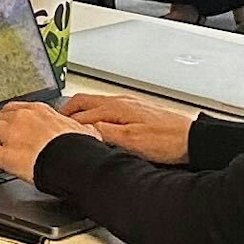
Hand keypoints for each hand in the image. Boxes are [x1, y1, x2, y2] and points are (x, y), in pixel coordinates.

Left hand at [0, 100, 83, 183]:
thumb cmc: (82, 149)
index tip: (6, 120)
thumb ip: (81, 128)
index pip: (17, 108)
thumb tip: (89, 130)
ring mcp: (11, 135)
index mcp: (40, 111)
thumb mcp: (84, 131)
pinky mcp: (5, 155)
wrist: (77, 163)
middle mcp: (22, 118)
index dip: (8, 115)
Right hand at [54, 89, 198, 164]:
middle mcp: (122, 102)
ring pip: (97, 103)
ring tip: (72, 121)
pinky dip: (96, 113)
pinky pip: (109, 107)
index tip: (52, 126)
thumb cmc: (166, 140)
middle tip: (54, 119)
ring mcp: (130, 105)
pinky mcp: (139, 111)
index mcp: (116, 107)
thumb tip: (83, 129)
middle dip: (67, 109)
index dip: (64, 119)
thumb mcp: (131, 142)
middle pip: (86, 101)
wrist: (192, 139)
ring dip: (82, 111)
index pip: (81, 111)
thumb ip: (104, 134)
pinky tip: (99, 123)